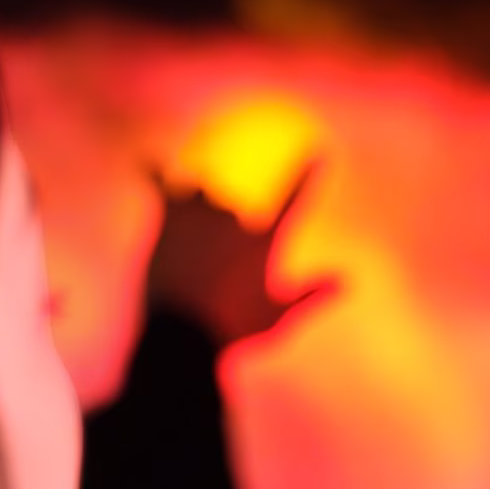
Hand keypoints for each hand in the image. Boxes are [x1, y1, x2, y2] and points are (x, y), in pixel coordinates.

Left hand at [144, 164, 335, 350]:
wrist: (182, 335)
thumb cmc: (233, 332)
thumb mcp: (277, 320)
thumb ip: (311, 296)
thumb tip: (346, 280)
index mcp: (265, 239)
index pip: (296, 196)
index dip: (309, 175)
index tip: (320, 153)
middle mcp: (235, 217)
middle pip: (232, 210)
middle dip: (223, 237)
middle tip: (210, 282)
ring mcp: (201, 214)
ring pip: (199, 193)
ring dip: (195, 209)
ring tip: (187, 248)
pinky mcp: (168, 218)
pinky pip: (159, 184)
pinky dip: (152, 173)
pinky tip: (143, 163)